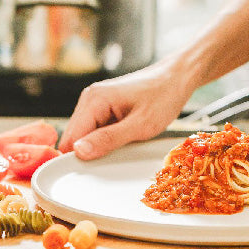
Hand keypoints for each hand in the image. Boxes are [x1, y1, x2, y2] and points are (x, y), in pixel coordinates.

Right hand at [59, 55, 189, 159]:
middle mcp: (89, 98)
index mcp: (94, 100)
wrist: (177, 78)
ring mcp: (95, 102)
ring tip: (123, 144)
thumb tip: (79, 152)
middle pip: (74, 137)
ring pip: (84, 135)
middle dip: (89, 152)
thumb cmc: (163, 97)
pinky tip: (123, 138)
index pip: (71, 138)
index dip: (79, 157)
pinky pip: (95, 130)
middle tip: (115, 157)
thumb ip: (108, 139)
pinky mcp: (103, 107)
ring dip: (99, 146)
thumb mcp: (140, 125)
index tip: (96, 171)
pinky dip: (105, 139)